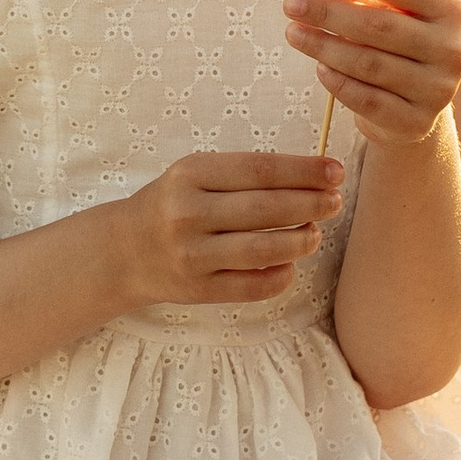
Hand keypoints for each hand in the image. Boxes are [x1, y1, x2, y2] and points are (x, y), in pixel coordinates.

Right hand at [115, 152, 345, 306]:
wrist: (124, 249)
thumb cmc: (174, 203)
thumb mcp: (196, 174)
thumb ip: (245, 174)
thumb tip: (311, 178)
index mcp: (191, 174)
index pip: (261, 169)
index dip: (305, 171)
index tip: (336, 172)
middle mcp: (188, 213)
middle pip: (266, 209)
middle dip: (310, 204)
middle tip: (335, 202)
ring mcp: (192, 255)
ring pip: (263, 250)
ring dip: (300, 241)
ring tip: (315, 234)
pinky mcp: (197, 289)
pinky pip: (251, 286)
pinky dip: (279, 276)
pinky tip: (290, 265)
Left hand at [283, 0, 460, 151]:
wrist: (413, 105)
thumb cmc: (394, 43)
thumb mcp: (381, 10)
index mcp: (449, 10)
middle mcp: (452, 49)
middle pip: (380, 26)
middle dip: (330, 12)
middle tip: (291, 3)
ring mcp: (437, 89)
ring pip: (369, 64)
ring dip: (324, 46)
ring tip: (294, 33)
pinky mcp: (417, 122)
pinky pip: (367, 100)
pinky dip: (338, 82)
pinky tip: (319, 67)